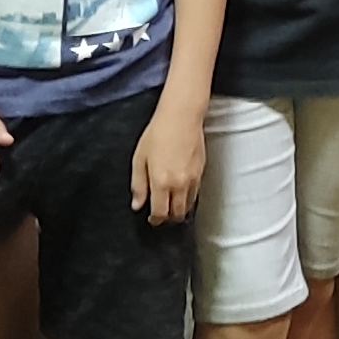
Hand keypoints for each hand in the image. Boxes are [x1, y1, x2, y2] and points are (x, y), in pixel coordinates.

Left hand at [133, 94, 207, 222]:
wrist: (181, 117)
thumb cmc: (158, 134)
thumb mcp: (139, 159)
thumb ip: (138, 185)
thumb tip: (137, 204)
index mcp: (161, 182)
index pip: (161, 213)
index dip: (156, 220)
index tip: (152, 219)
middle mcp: (179, 184)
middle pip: (177, 214)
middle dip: (169, 217)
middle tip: (162, 213)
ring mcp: (193, 179)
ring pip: (189, 206)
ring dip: (180, 209)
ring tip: (171, 204)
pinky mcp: (201, 172)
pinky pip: (195, 193)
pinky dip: (188, 197)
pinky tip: (180, 190)